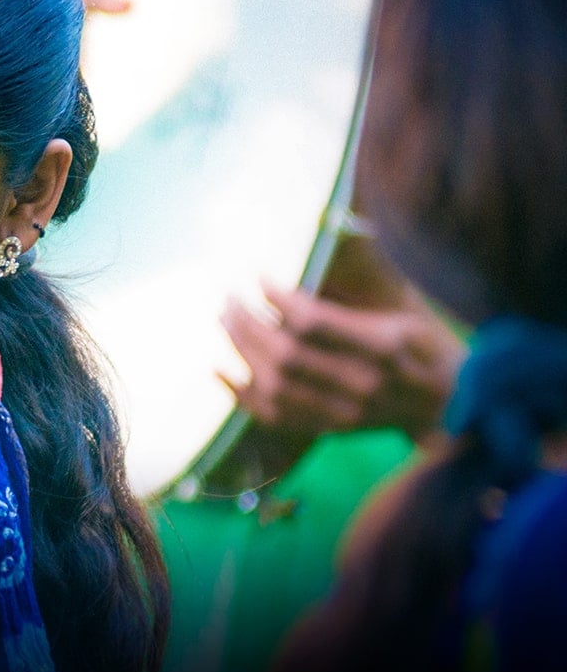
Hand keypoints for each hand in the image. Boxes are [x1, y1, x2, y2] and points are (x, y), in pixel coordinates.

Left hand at [218, 281, 466, 440]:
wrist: (451, 405)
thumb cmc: (425, 342)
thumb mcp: (403, 303)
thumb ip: (360, 279)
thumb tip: (314, 242)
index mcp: (383, 345)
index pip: (312, 322)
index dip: (277, 297)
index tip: (258, 274)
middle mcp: (361, 382)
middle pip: (284, 355)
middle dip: (247, 321)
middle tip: (230, 296)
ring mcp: (343, 412)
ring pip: (273, 386)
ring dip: (240, 350)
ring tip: (225, 320)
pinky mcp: (329, 429)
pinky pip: (272, 416)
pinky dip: (240, 394)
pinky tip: (219, 369)